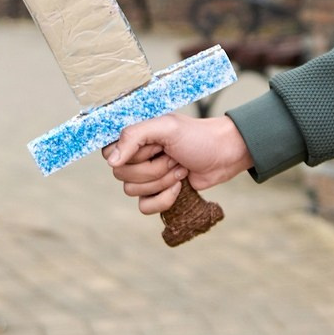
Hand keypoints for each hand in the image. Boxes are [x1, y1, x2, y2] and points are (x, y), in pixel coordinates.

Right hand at [103, 115, 253, 215]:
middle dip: (153, 168)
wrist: (224, 155)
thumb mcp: (166, 127)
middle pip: (121, 175)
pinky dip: (163, 199)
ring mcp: (145, 177)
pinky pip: (144, 207)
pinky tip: (179, 187)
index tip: (154, 146)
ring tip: (179, 167)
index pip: (108, 153)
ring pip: (132, 191)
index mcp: (133, 137)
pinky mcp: (156, 193)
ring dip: (162, 181)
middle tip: (173, 156)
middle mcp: (135, 157)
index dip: (132, 155)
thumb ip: (133, 137)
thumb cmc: (197, 136)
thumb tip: (111, 162)